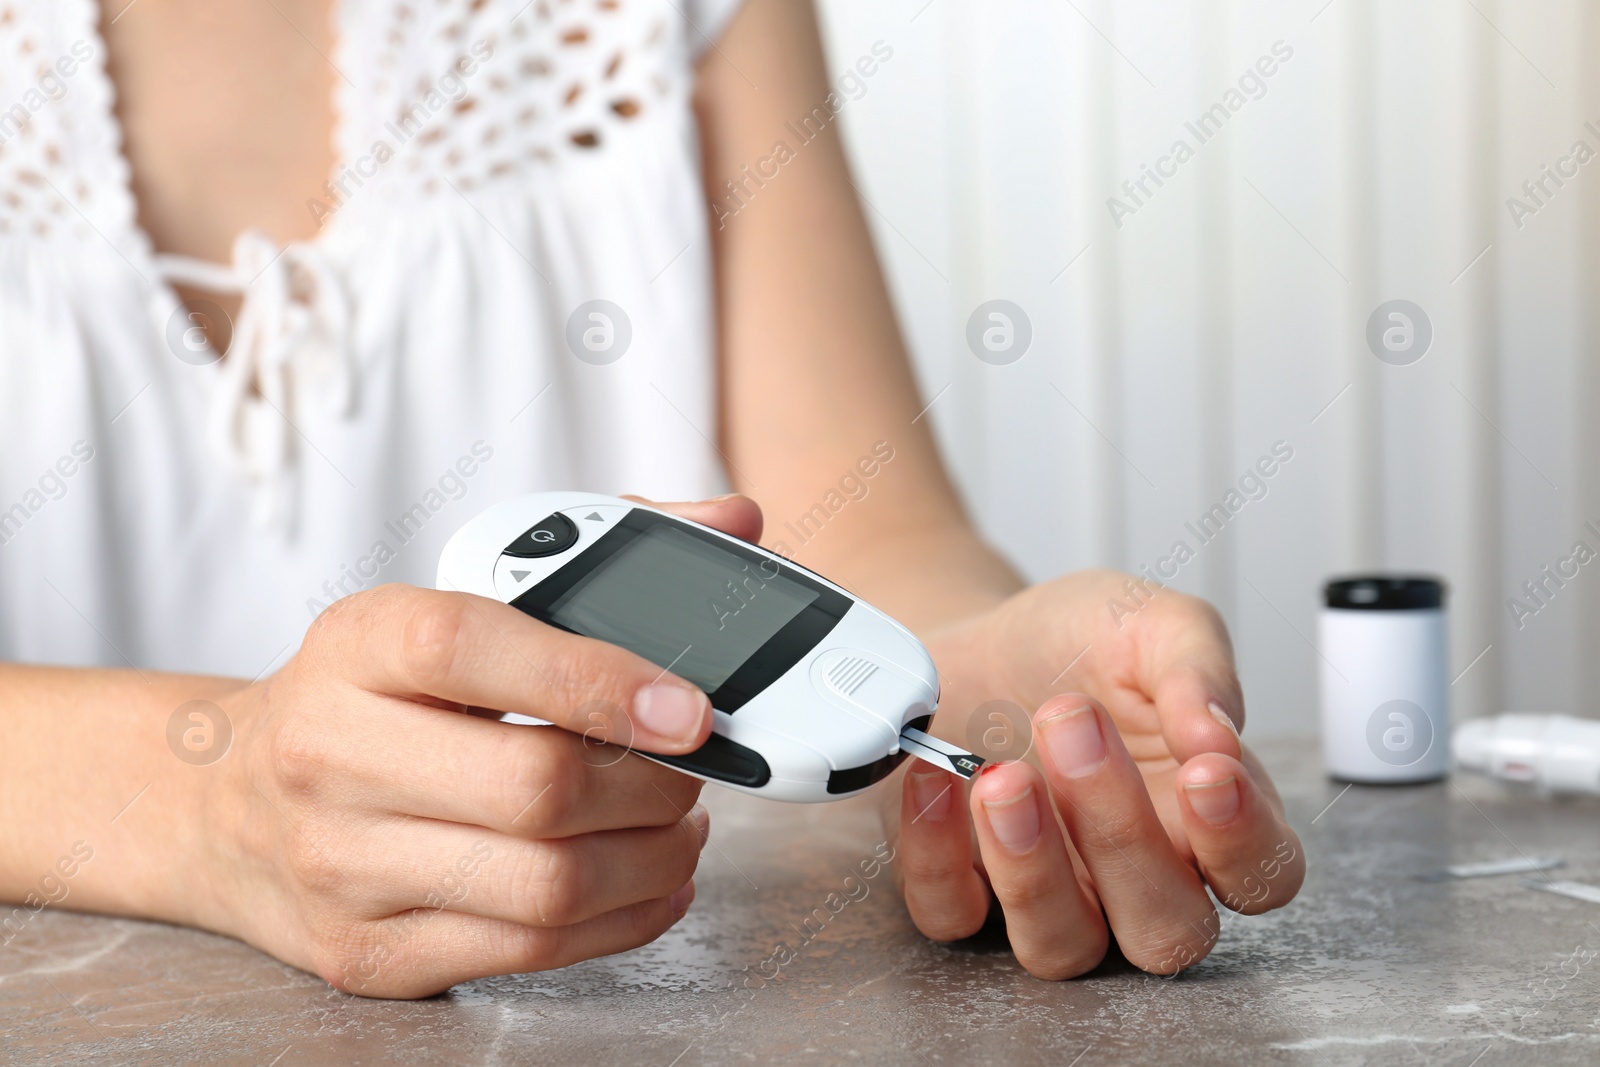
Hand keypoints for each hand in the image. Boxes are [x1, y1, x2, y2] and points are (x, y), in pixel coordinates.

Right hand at [184, 496, 761, 997]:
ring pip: (547, 884)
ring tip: (680, 827)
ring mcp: (342, 864)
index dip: (600, 679)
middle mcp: (331, 753)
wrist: (226, 803)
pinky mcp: (368, 952)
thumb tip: (732, 519)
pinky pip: (530, 952)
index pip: (474, 647)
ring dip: (653, 860)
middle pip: (535, 788)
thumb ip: (592, 556)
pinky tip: (648, 882)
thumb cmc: (372, 694)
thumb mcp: (447, 603)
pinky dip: (623, 921)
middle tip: (691, 771)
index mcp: (357, 644)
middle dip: (652, 786)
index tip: (690, 708)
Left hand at [885, 569, 1304, 978]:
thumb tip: (1218, 733)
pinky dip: (936, 855)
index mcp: (1206, 815)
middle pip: (1168, 930)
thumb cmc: (1076, 644)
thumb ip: (1197, 667)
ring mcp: (1051, 895)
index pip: (1263, 876)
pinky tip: (937, 776)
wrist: (975, 639)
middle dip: (1123, 836)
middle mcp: (1138, 876)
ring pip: (1063, 948)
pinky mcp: (963, 890)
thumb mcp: (1147, 621)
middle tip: (1074, 727)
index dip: (1244, 843)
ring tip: (1001, 773)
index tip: (1207, 772)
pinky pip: (953, 916)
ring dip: (1032, 869)